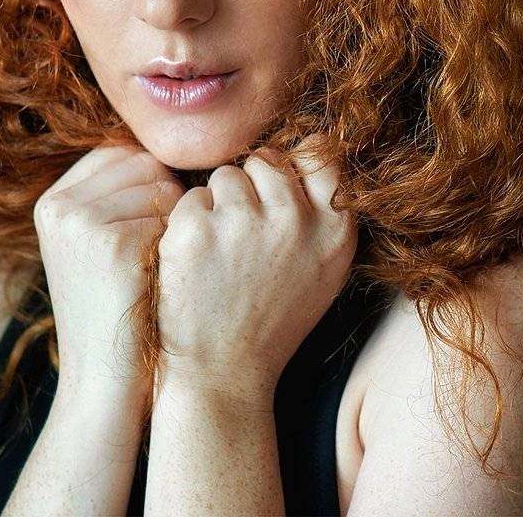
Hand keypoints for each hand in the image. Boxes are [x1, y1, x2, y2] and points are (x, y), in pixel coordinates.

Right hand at [33, 145, 185, 395]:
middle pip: (143, 162)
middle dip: (165, 197)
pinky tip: (162, 279)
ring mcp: (82, 224)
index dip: (149, 181)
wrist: (103, 381)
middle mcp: (60, 207)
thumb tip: (161, 152)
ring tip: (156, 266)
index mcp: (51, 202)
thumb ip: (113, 197)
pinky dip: (179, 246)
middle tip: (159, 247)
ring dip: (176, 222)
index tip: (149, 224)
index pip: (119, 152)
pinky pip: (173, 217)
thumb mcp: (92, 246)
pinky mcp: (114, 244)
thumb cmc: (114, 311)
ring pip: (163, 187)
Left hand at [154, 136, 358, 399]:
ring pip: (226, 177)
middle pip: (267, 160)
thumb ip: (323, 212)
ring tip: (222, 257)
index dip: (293, 168)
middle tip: (244, 241)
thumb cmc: (272, 320)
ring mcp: (243, 222)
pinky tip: (197, 265)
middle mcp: (294, 220)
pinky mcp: (195, 229)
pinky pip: (190, 200)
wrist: (222, 374)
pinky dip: (188, 226)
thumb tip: (311, 148)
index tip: (278, 195)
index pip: (319, 153)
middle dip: (251, 189)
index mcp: (334, 229)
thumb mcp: (323, 270)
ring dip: (218, 206)